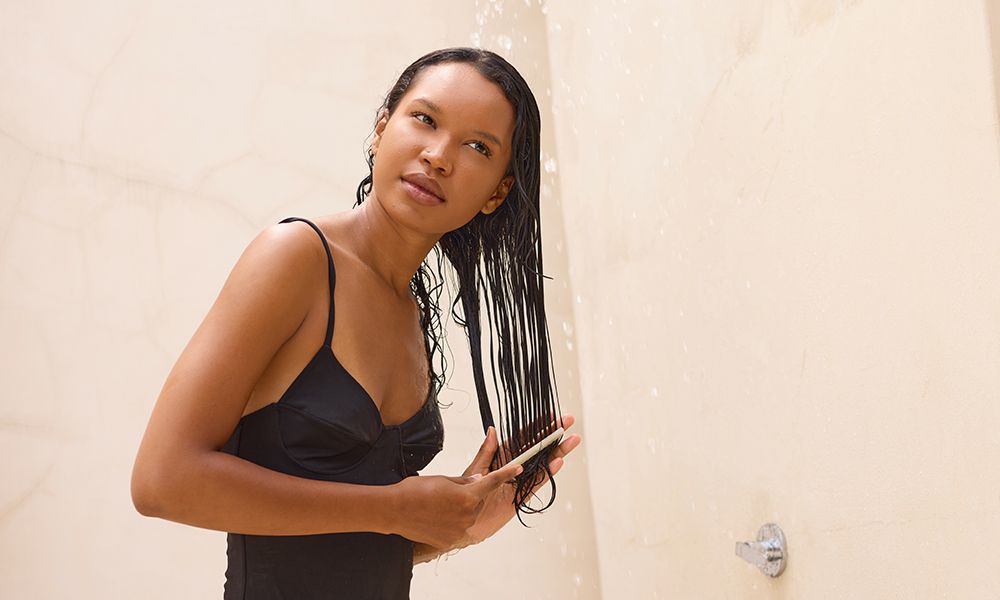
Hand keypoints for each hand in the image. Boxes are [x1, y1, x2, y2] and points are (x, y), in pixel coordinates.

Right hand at [390, 460, 523, 549]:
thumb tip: (479, 481)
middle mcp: (467, 514)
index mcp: (468, 495)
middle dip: (470, 495)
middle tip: (448, 492)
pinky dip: (450, 522)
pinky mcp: (449, 540)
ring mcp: (459, 529)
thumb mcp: (443, 479)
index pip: (493, 482)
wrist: (394, 510)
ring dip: (460, 510)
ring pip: (468, 516)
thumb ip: (465, 482)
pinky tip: (434, 517)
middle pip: (478, 501)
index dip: (507, 473)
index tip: (518, 468)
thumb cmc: (416, 490)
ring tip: (437, 505)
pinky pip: (456, 528)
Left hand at [460, 414, 580, 546]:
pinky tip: (558, 462)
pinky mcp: (522, 495)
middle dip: (553, 434)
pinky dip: (548, 472)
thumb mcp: (475, 469)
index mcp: (503, 456)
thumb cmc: (466, 494)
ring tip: (572, 439)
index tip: (552, 415)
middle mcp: (515, 466)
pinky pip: (537, 481)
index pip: (523, 437)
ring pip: (542, 462)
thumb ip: (486, 451)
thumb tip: (493, 429)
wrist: (464, 522)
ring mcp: (521, 480)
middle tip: (569, 421)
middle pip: (538, 447)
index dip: (537, 426)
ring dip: (557, 451)